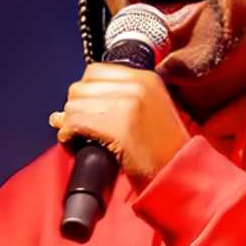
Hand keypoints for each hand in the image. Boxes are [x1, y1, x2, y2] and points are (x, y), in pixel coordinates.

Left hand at [49, 63, 190, 186]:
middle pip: (81, 87)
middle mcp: (137, 85)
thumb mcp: (151, 109)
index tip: (88, 110)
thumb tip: (67, 108)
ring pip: (74, 105)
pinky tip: (74, 144)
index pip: (95, 71)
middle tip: (81, 127)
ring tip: (80, 137)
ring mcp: (128, 104)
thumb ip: (118, 99)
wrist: (178, 173)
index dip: (86, 92)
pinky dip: (68, 134)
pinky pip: (75, 123)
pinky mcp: (118, 127)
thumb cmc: (163, 149)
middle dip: (75, 107)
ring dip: (70, 122)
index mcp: (146, 78)